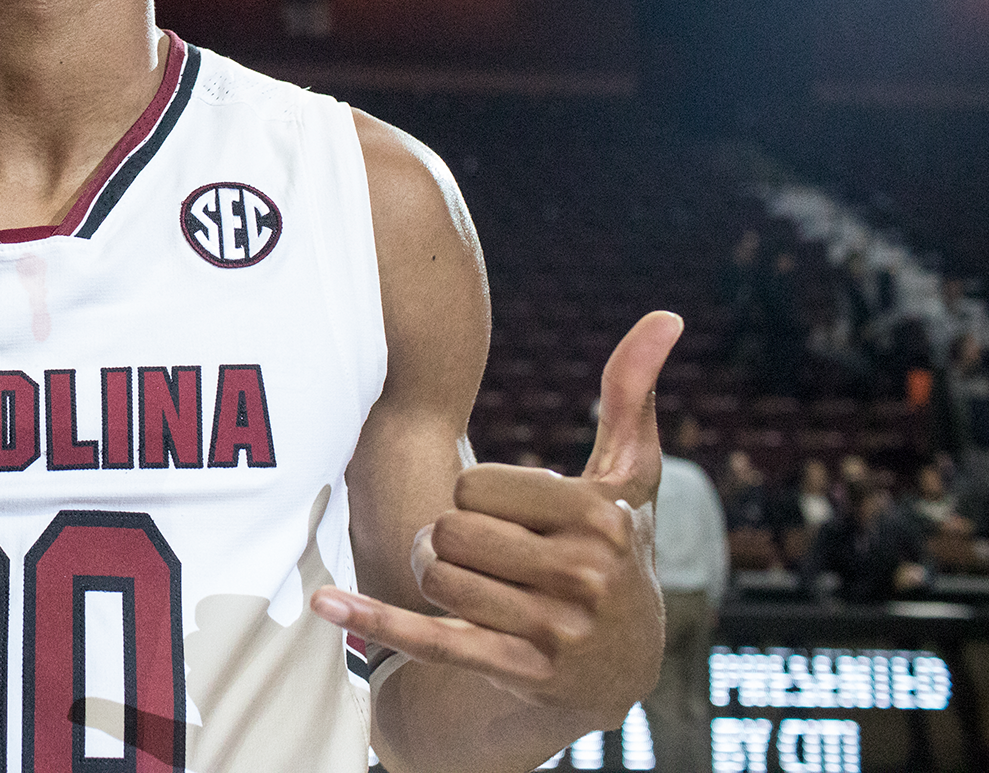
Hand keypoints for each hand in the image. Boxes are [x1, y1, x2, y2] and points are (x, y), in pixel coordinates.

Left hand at [312, 311, 681, 722]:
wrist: (628, 666)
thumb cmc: (618, 550)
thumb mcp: (630, 479)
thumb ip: (632, 395)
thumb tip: (665, 314)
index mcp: (599, 518)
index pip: (477, 486)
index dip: (475, 495)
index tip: (503, 511)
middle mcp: (582, 575)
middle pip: (449, 531)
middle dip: (443, 535)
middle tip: (471, 548)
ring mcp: (554, 630)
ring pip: (436, 578)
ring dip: (429, 574)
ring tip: (460, 579)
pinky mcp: (521, 673)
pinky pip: (430, 641)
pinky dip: (373, 621)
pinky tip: (323, 601)